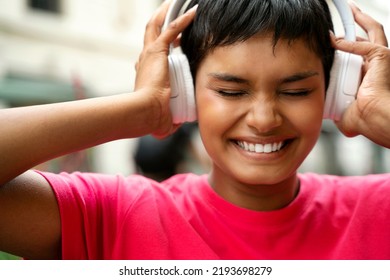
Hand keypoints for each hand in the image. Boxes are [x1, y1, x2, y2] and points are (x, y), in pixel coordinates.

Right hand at [134, 0, 196, 137]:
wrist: (145, 113)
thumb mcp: (164, 114)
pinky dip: (182, 19)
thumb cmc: (153, 117)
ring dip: (167, 13)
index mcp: (146, 74)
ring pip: (156, 26)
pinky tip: (194, 11)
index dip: (164, 45)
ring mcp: (149, 54)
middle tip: (170, 12)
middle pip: (151, 34)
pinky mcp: (157, 51)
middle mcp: (145, 60)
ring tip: (176, 3)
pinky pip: (171, 29)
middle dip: (160, 22)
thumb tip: (177, 122)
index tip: (177, 42)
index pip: (154, 54)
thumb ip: (171, 116)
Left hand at [333, 3, 389, 146]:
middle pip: (368, 39)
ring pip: (372, 32)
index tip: (334, 44)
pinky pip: (361, 44)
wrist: (375, 119)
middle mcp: (377, 67)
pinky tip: (333, 38)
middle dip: (359, 24)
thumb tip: (328, 114)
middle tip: (349, 15)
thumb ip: (337, 107)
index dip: (346, 49)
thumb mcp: (345, 112)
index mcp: (369, 79)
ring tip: (350, 9)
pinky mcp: (382, 57)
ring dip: (360, 19)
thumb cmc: (366, 120)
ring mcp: (381, 61)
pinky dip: (347, 41)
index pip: (358, 57)